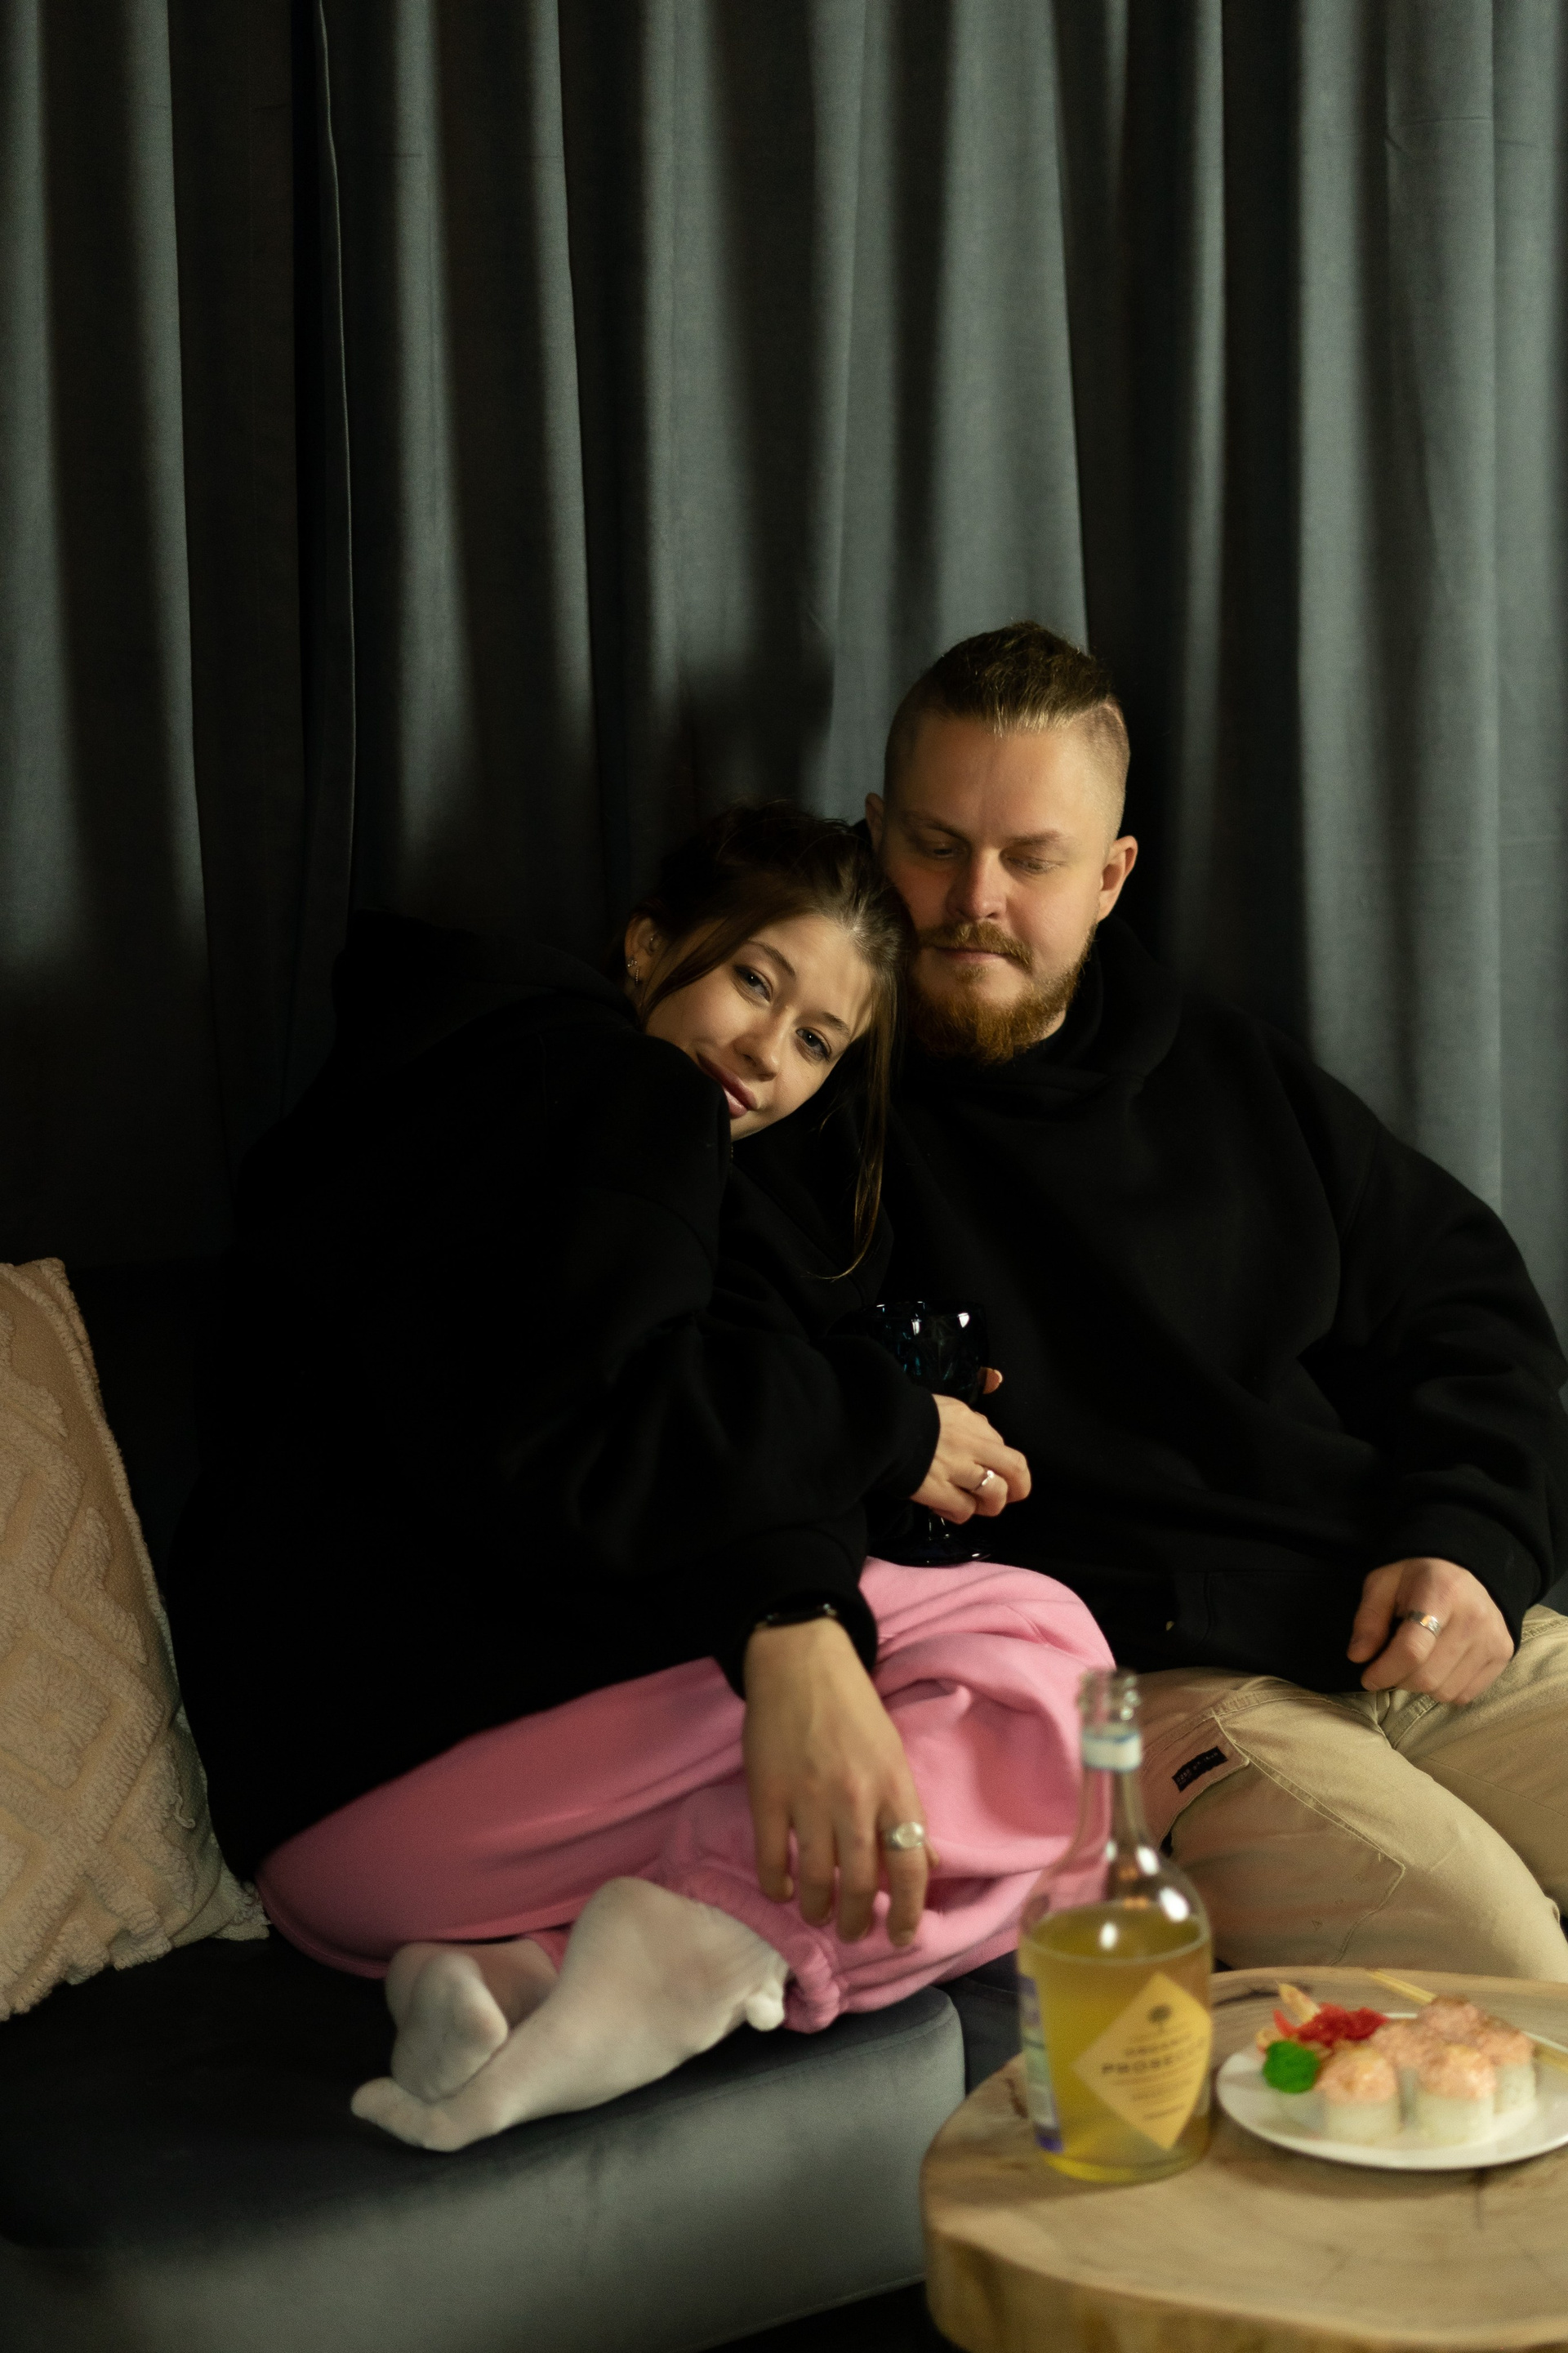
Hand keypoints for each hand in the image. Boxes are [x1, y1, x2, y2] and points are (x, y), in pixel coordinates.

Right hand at [742, 1617, 936, 1945]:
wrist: (801, 1663)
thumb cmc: (854, 1709)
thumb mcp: (894, 1755)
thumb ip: (907, 1811)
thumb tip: (924, 1862)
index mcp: (894, 1789)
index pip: (912, 1867)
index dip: (911, 1912)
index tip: (904, 1937)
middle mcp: (855, 1801)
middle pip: (862, 1883)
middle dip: (859, 1920)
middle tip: (855, 1932)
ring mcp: (808, 1799)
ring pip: (816, 1878)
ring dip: (818, 1908)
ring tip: (819, 1915)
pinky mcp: (767, 1794)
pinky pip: (771, 1857)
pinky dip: (776, 1884)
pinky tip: (782, 1891)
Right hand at [912, 1389, 1030, 1520]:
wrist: (880, 1426)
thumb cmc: (906, 1415)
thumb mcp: (944, 1408)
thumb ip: (967, 1422)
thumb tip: (983, 1430)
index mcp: (973, 1423)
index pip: (1004, 1447)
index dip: (1005, 1465)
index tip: (996, 1473)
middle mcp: (972, 1444)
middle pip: (1015, 1468)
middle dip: (1019, 1487)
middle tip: (1011, 1497)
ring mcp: (957, 1469)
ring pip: (995, 1494)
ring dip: (989, 1505)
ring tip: (974, 1505)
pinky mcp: (939, 1491)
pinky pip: (963, 1511)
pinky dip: (960, 1513)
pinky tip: (948, 1509)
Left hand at [1348, 1557, 1513, 1702]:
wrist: (1468, 1566)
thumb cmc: (1420, 1575)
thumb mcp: (1384, 1582)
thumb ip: (1369, 1618)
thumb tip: (1358, 1657)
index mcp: (1441, 1593)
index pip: (1412, 1649)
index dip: (1384, 1671)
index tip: (1368, 1676)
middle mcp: (1474, 1618)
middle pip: (1427, 1676)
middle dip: (1398, 1679)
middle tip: (1389, 1666)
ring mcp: (1493, 1638)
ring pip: (1445, 1691)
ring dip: (1421, 1686)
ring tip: (1415, 1663)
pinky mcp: (1503, 1654)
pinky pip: (1466, 1695)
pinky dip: (1444, 1689)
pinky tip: (1437, 1666)